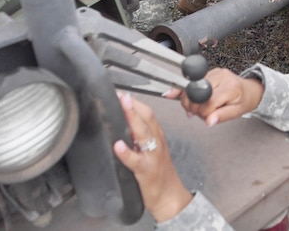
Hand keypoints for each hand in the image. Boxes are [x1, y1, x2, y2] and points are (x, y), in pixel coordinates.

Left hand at [112, 92, 191, 222]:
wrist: (170, 195)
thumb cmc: (160, 173)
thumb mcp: (152, 150)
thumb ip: (140, 137)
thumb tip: (124, 124)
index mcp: (157, 136)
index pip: (148, 113)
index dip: (135, 102)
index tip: (122, 93)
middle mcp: (156, 142)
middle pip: (147, 118)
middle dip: (134, 105)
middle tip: (121, 94)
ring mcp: (152, 155)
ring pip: (143, 133)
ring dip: (132, 119)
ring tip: (123, 108)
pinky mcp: (146, 170)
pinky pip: (135, 160)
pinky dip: (126, 152)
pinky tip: (118, 146)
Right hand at [171, 68, 264, 126]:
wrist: (249, 90)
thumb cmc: (245, 100)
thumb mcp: (237, 112)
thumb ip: (222, 116)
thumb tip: (209, 121)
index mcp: (230, 87)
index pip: (209, 101)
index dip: (204, 113)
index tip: (206, 118)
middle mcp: (222, 76)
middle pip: (197, 93)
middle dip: (196, 107)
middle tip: (204, 114)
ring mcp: (215, 72)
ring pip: (192, 88)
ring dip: (192, 101)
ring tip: (202, 107)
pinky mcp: (209, 72)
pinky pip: (193, 84)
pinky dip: (190, 93)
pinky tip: (191, 97)